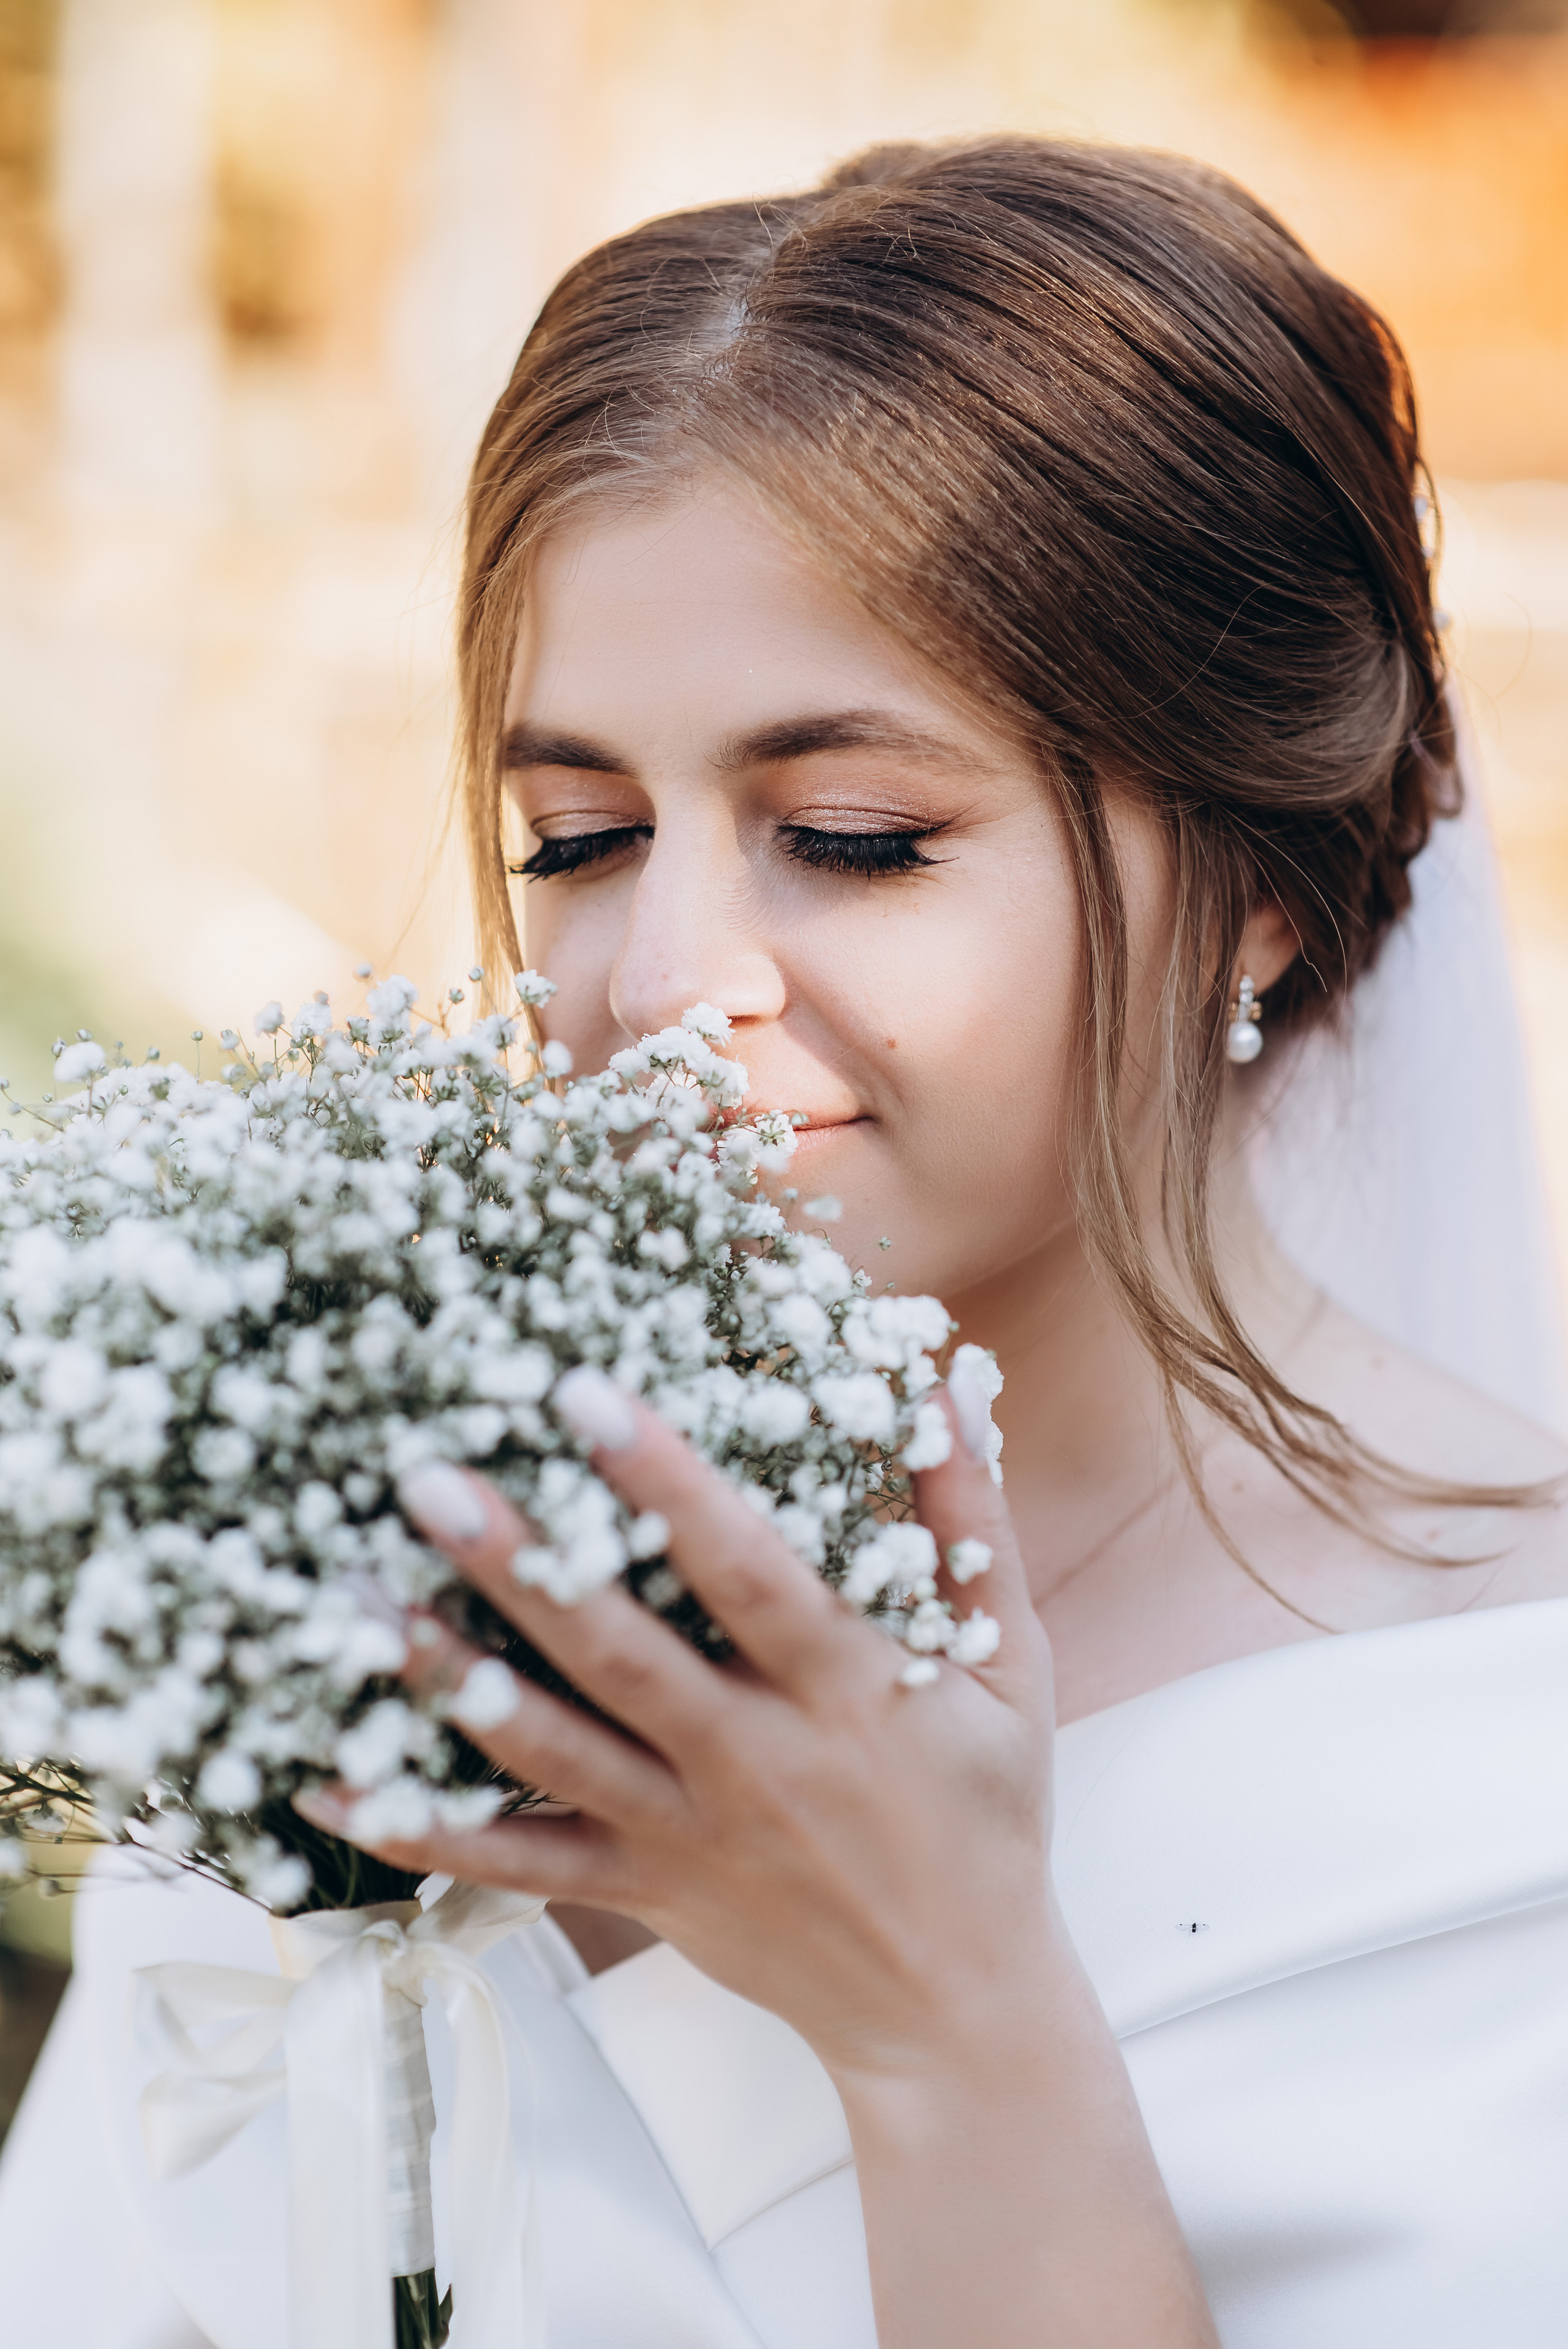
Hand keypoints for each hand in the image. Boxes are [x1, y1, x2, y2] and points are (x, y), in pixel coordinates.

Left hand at [302, 1376, 1059, 2086]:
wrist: (954, 2006)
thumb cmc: (988, 1816)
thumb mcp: (1010, 1668)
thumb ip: (970, 1522)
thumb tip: (947, 1381)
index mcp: (844, 1690)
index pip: (745, 1573)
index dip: (667, 1485)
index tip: (585, 1395)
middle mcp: (754, 1760)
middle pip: (618, 1655)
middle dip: (521, 1564)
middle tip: (427, 1479)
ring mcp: (687, 1833)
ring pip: (551, 1751)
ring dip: (449, 1675)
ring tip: (356, 1601)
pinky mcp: (641, 1888)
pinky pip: (517, 1862)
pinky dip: (424, 1828)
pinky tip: (336, 1780)